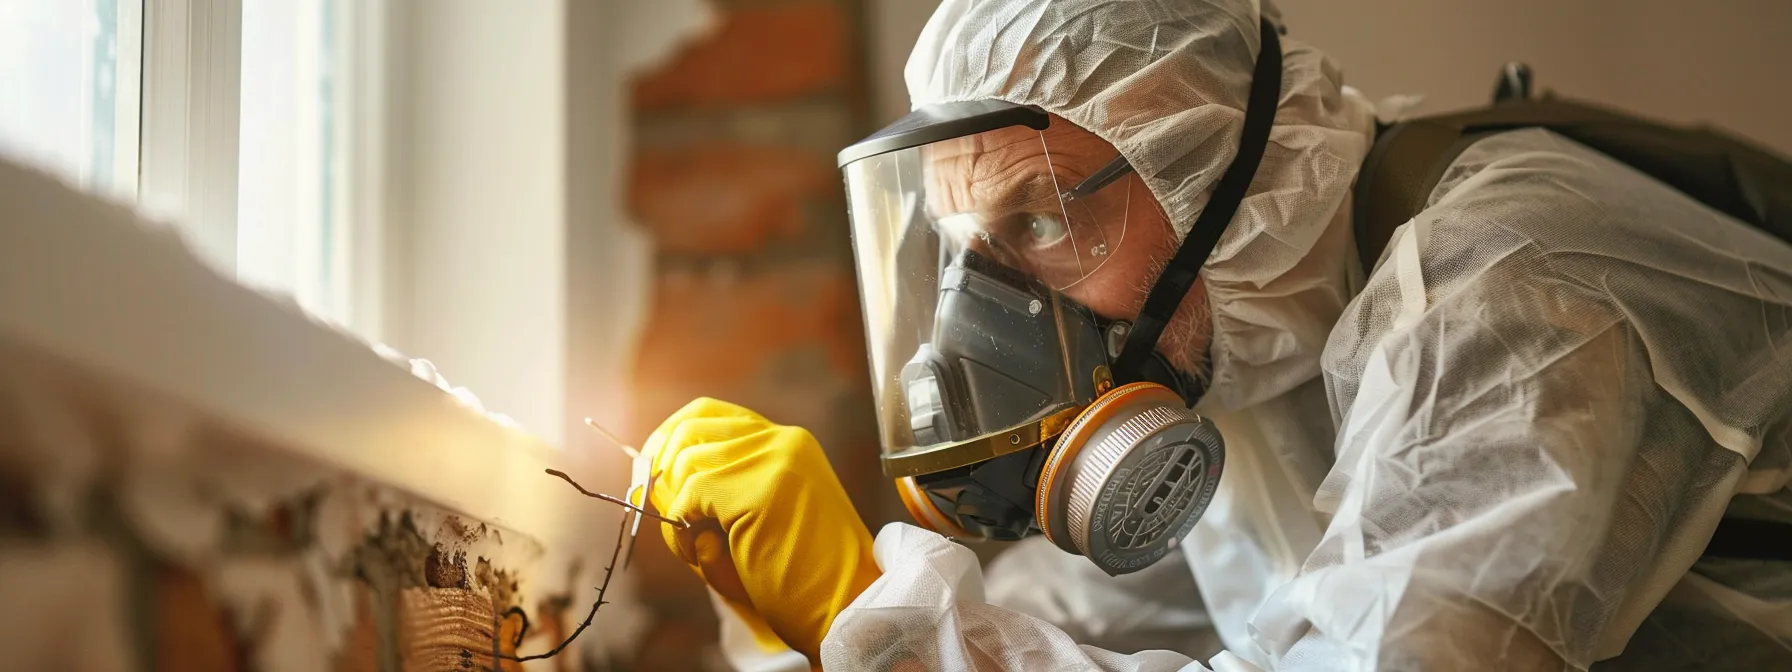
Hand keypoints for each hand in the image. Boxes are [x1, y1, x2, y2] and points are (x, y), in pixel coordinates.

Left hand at [642, 398, 881, 663]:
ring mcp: (775, 461)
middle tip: (662, 510)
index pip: (709, 413)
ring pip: (686, 464)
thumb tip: (650, 477)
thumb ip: (717, 488)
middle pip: (689, 429)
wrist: (847, 606)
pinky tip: (709, 549)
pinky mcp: (762, 490)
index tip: (651, 471)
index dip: (669, 437)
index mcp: (788, 443)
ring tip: (699, 546)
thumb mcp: (757, 516)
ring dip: (676, 510)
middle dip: (660, 470)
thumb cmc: (799, 575)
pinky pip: (691, 494)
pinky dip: (685, 526)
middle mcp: (783, 441)